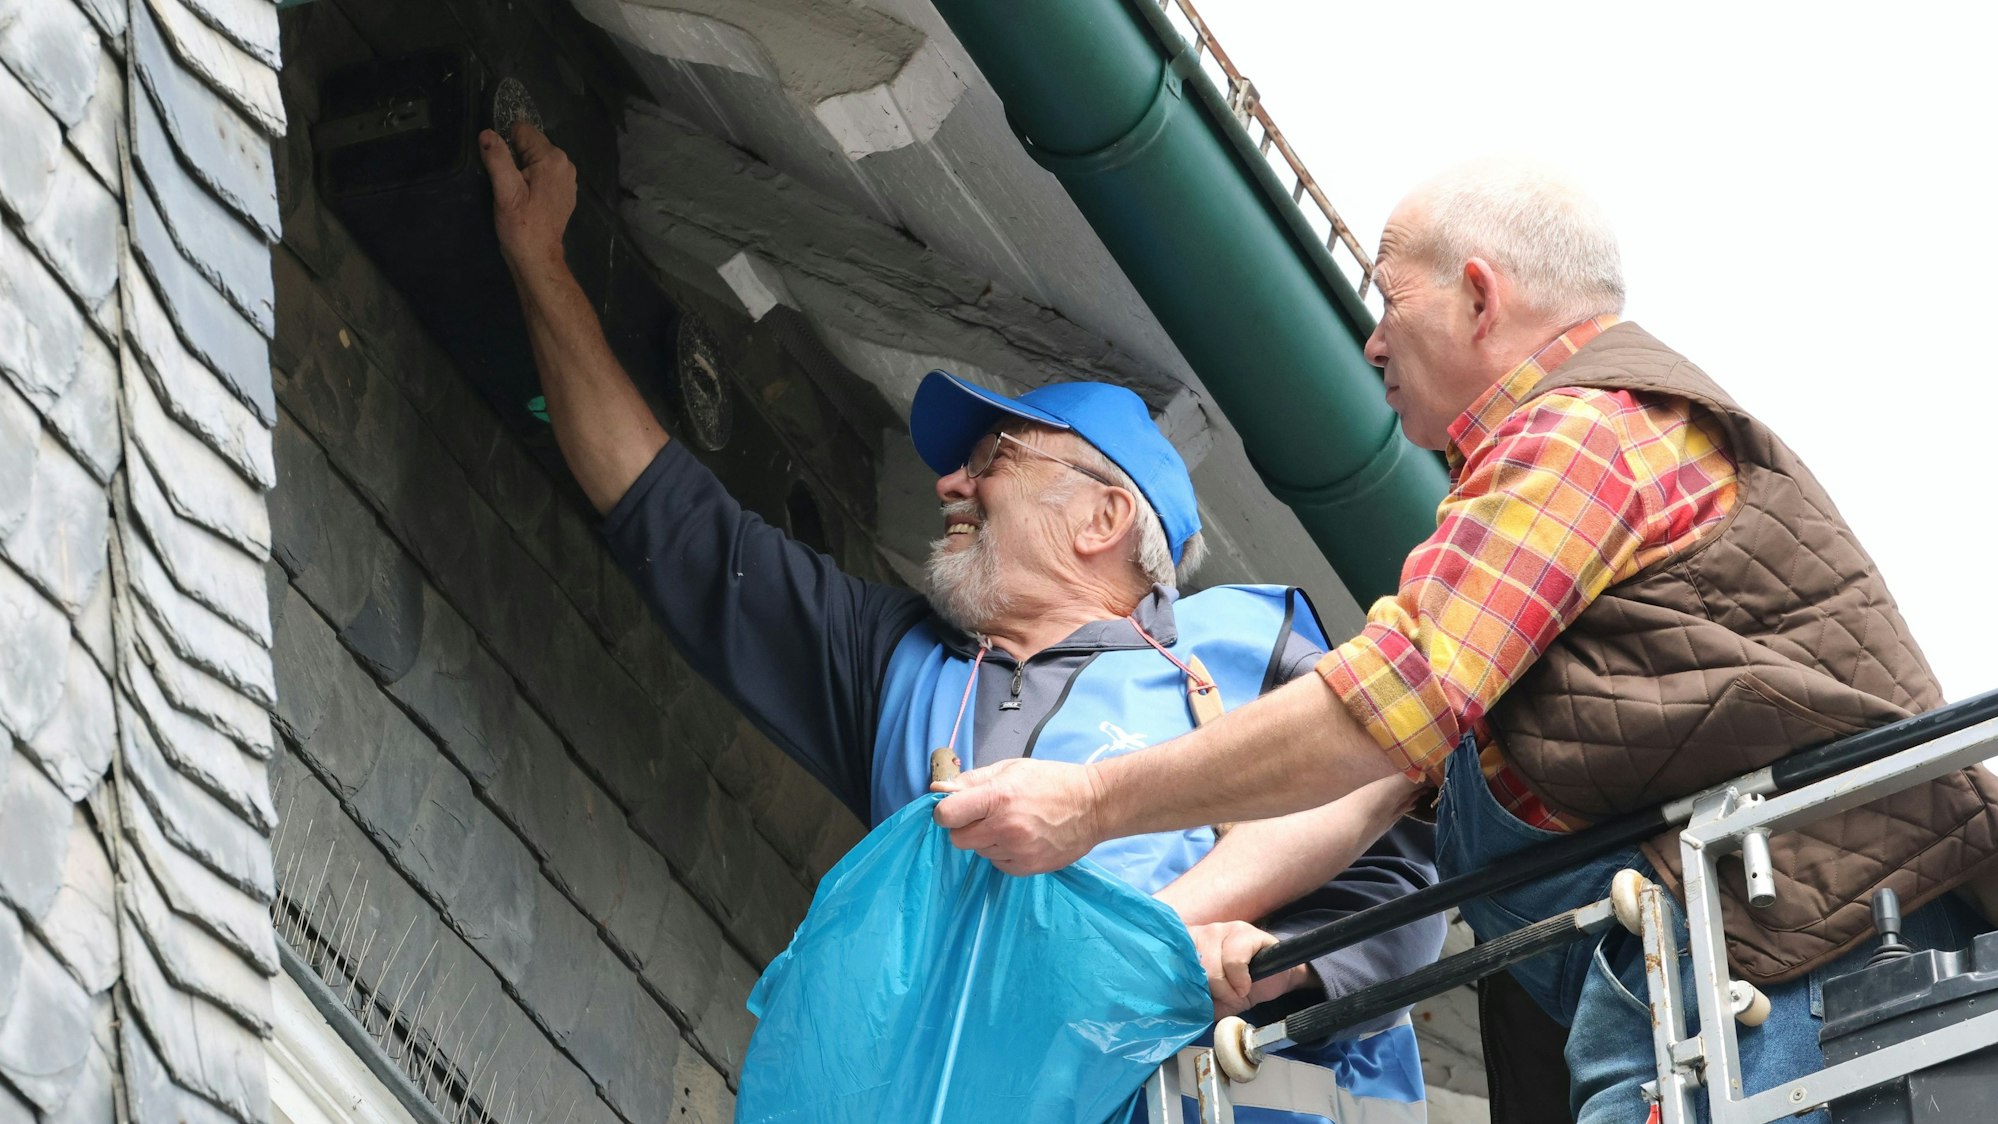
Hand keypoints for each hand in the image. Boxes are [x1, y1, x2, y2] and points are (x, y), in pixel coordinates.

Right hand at [478, 122, 575, 273]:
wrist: (538, 256)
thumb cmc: (521, 225)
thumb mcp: (505, 191)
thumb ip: (497, 159)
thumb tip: (487, 134)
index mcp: (552, 158)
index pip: (522, 131)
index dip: (507, 146)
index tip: (505, 170)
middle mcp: (565, 164)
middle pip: (531, 144)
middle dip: (516, 159)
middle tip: (511, 186)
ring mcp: (568, 178)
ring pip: (537, 159)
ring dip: (524, 171)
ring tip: (520, 194)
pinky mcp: (565, 191)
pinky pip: (544, 173)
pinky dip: (534, 181)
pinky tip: (529, 200)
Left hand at [931, 758, 1105, 874]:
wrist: (1094, 806)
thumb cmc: (1051, 781)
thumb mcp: (1011, 768)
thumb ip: (972, 780)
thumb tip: (938, 790)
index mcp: (997, 797)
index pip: (946, 815)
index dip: (945, 812)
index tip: (955, 808)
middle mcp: (1004, 827)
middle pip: (958, 839)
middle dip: (964, 827)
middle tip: (985, 815)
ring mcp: (1016, 851)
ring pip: (979, 851)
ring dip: (986, 839)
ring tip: (1012, 823)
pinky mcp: (1027, 867)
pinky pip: (998, 864)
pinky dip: (1003, 852)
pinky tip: (1022, 837)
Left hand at [1185, 920, 1307, 1018]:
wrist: (1274, 979)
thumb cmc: (1241, 988)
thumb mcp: (1216, 1001)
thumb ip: (1198, 1002)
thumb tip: (1183, 1009)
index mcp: (1190, 947)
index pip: (1173, 959)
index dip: (1182, 981)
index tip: (1194, 996)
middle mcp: (1203, 933)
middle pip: (1196, 966)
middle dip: (1213, 989)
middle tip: (1227, 998)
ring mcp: (1223, 929)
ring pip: (1213, 963)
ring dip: (1227, 987)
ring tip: (1237, 992)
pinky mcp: (1245, 932)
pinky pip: (1235, 959)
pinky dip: (1240, 978)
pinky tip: (1245, 984)